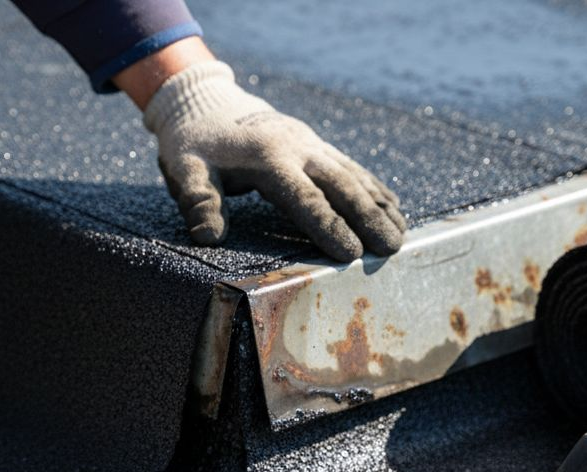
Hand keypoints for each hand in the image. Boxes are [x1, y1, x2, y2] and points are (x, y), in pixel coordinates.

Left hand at [139, 60, 406, 261]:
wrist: (207, 103)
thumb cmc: (194, 145)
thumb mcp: (184, 171)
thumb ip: (197, 201)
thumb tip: (208, 235)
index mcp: (269, 157)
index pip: (304, 197)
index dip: (328, 225)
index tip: (350, 253)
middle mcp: (298, 147)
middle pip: (341, 185)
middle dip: (368, 218)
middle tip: (391, 249)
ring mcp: (311, 144)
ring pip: (353, 176)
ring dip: (379, 206)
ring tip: (402, 236)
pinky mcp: (316, 145)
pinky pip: (352, 168)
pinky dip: (375, 189)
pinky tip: (393, 209)